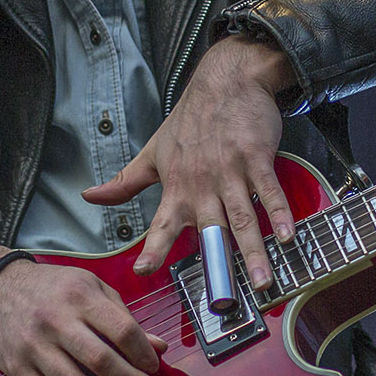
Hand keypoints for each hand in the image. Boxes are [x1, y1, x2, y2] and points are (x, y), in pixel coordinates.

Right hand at [0, 237, 164, 375]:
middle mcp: (55, 322)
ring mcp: (33, 348)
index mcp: (79, 297)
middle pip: (101, 361)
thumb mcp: (90, 288)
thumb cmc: (52, 289)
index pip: (122, 330)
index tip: (153, 365)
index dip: (143, 353)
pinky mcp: (17, 370)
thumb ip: (123, 317)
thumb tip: (159, 347)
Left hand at [83, 35, 295, 289]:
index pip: (161, 223)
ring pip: (243, 217)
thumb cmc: (191, 119)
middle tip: (224, 297)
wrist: (226, 79)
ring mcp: (232, 171)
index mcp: (177, 185)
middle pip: (210, 230)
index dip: (153, 248)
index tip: (144, 272)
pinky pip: (269, 191)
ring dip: (254, 251)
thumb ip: (124, 182)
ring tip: (263, 281)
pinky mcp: (258, 158)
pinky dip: (279, 214)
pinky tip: (288, 237)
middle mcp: (202, 183)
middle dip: (218, 263)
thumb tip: (88, 197)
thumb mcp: (153, 150)